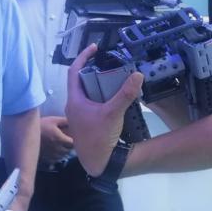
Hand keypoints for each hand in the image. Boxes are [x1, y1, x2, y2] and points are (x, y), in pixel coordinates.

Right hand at [38, 115, 73, 164]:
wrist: (24, 134)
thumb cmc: (40, 125)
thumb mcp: (52, 120)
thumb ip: (65, 121)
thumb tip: (74, 121)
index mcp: (60, 139)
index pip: (73, 144)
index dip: (75, 142)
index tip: (73, 138)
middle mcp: (57, 149)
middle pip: (68, 151)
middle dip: (69, 147)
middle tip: (68, 142)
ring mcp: (50, 155)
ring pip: (62, 157)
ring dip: (63, 153)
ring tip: (61, 148)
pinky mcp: (44, 159)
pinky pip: (54, 162)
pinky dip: (56, 159)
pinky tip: (53, 154)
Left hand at [66, 44, 142, 176]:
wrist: (99, 163)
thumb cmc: (99, 138)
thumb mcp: (113, 113)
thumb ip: (125, 94)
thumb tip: (137, 75)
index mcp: (74, 100)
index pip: (74, 72)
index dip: (82, 57)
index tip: (94, 47)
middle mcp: (74, 105)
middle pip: (81, 81)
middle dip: (93, 70)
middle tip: (108, 62)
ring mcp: (79, 114)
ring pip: (87, 92)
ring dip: (98, 83)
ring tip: (113, 76)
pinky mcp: (87, 121)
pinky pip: (92, 102)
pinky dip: (102, 95)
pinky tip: (113, 95)